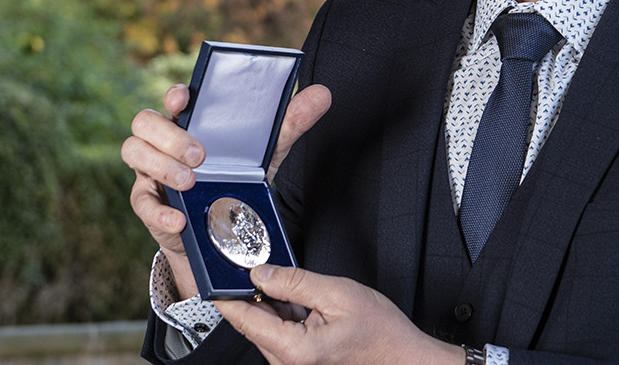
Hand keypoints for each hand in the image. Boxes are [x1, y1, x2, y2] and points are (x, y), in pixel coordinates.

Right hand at [122, 83, 330, 297]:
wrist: (222, 233)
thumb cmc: (236, 179)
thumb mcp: (266, 154)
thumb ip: (290, 124)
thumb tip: (322, 93)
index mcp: (190, 122)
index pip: (173, 99)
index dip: (174, 94)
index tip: (184, 98)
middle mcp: (164, 141)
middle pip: (144, 121)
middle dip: (168, 135)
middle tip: (200, 154)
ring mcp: (151, 171)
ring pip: (132, 151)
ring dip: (160, 165)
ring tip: (190, 181)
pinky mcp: (148, 203)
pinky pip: (141, 202)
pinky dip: (159, 212)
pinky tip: (179, 219)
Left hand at [218, 265, 464, 364]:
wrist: (403, 358)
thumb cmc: (381, 333)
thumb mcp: (337, 294)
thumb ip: (295, 282)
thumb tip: (261, 273)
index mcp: (293, 350)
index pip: (244, 319)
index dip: (228, 294)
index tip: (216, 275)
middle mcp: (287, 364)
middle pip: (253, 323)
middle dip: (253, 294)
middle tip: (258, 264)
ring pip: (266, 328)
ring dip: (271, 304)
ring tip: (290, 284)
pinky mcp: (299, 362)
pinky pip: (280, 335)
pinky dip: (284, 315)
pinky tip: (300, 301)